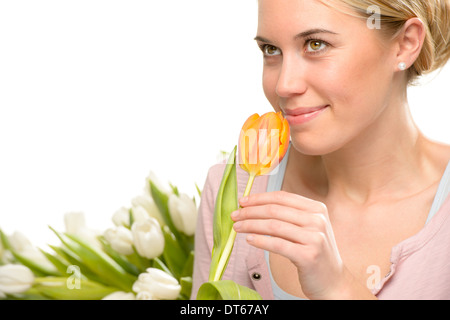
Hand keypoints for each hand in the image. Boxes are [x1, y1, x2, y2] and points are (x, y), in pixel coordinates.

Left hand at [231, 191, 357, 298]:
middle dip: (250, 211)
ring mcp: (314, 237)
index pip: (281, 197)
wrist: (333, 281)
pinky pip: (277, 244)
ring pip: (273, 226)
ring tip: (237, 227)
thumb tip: (254, 206)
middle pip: (274, 210)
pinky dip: (260, 241)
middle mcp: (317, 220)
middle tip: (234, 215)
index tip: (243, 201)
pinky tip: (249, 239)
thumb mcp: (307, 228)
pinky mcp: (308, 255)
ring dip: (250, 225)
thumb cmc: (313, 252)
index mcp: (316, 208)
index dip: (259, 198)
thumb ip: (288, 215)